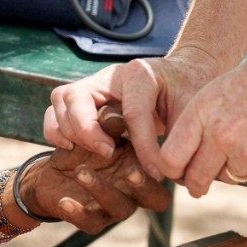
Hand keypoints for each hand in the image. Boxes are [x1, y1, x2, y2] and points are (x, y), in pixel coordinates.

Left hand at [22, 118, 171, 234]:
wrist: (58, 164)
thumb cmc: (87, 143)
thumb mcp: (97, 127)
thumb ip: (109, 122)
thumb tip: (118, 118)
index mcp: (143, 166)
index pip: (165, 172)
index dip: (162, 165)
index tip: (149, 150)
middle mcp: (135, 191)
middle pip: (154, 198)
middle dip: (144, 186)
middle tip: (131, 171)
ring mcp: (114, 207)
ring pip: (118, 208)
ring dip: (101, 189)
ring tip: (81, 171)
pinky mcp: (91, 219)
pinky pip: (89, 223)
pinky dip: (77, 213)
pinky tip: (65, 201)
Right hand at [43, 51, 221, 180]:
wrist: (181, 76)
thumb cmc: (187, 94)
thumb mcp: (192, 112)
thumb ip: (182, 137)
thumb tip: (171, 171)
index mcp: (140, 74)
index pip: (132, 112)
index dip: (143, 147)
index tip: (158, 172)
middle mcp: (109, 75)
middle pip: (79, 98)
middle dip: (89, 132)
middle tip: (109, 154)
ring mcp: (92, 83)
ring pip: (62, 102)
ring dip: (72, 132)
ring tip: (98, 152)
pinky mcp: (81, 97)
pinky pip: (54, 110)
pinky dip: (56, 130)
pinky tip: (72, 148)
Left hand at [157, 35, 246, 197]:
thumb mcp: (216, 92)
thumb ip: (200, 124)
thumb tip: (188, 156)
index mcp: (200, 112)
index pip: (171, 158)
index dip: (171, 168)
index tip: (176, 170)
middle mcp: (219, 135)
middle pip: (195, 177)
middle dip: (194, 184)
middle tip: (195, 187)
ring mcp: (245, 150)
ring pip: (226, 178)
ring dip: (228, 170)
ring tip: (238, 150)